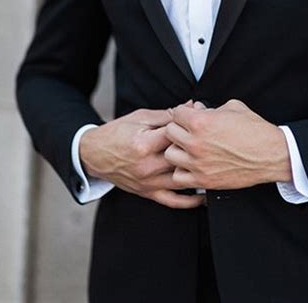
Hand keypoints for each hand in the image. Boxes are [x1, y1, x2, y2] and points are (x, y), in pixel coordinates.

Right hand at [79, 105, 204, 208]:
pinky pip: (173, 201)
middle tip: (211, 141)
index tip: (202, 121)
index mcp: (143, 144)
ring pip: (181, 180)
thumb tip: (190, 106)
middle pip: (181, 158)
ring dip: (198, 173)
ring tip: (214, 166)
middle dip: (197, 148)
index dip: (190, 126)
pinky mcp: (147, 193)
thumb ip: (166, 115)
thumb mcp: (140, 118)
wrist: (94, 154)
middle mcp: (147, 166)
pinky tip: (203, 196)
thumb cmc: (116, 133)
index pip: (175, 135)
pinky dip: (190, 201)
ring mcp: (148, 182)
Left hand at [164, 99, 291, 189]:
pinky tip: (192, 165)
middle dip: (178, 128)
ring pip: (170, 155)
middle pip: (169, 132)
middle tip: (188, 130)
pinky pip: (178, 177)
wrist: (270, 154)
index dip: (183, 112)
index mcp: (201, 121)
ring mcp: (198, 163)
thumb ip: (210, 107)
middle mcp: (196, 142)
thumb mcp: (232, 107)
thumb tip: (197, 108)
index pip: (176, 113)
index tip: (189, 115)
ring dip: (178, 150)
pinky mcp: (204, 180)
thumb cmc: (254, 130)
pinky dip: (183, 171)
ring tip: (189, 148)